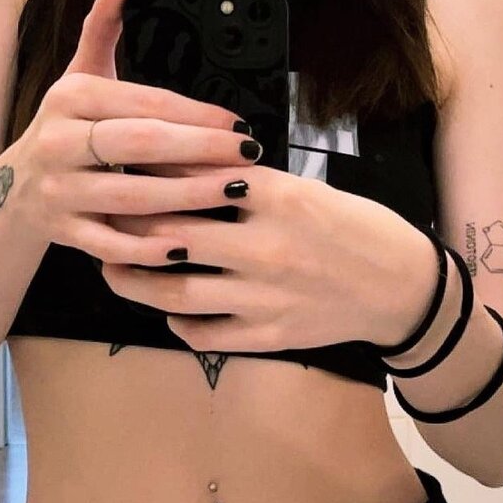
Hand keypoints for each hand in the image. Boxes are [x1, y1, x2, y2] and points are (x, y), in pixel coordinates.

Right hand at [11, 0, 262, 260]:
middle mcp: (58, 142)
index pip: (142, 102)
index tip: (237, 121)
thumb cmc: (64, 128)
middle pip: (138, 145)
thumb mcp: (78, 78)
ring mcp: (57, 190)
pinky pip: (109, 244)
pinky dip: (147, 248)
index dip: (194, 111)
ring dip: (187, 198)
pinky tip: (188, 244)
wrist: (12, 192)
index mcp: (69, 98)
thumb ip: (101, 32)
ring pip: (129, 197)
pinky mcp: (61, 232)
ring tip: (234, 192)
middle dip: (200, 149)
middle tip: (248, 154)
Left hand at [101, 160, 440, 353]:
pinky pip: (203, 332)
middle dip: (127, 227)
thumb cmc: (353, 228)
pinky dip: (176, 321)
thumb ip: (250, 185)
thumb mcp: (307, 189)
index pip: (194, 177)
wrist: (401, 288)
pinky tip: (165, 309)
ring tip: (110, 268)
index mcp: (278, 197)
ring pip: (175, 291)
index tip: (120, 167)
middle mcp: (264, 246)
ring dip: (133, 281)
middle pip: (171, 236)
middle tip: (101, 218)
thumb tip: (184, 172)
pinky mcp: (268, 335)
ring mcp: (264, 297)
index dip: (149, 173)